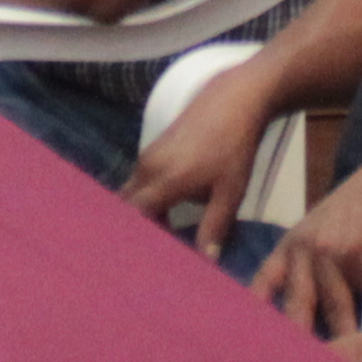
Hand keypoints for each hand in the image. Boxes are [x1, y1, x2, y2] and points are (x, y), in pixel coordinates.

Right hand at [118, 75, 275, 251]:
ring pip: (133, 194)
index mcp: (165, 181)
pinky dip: (146, 200)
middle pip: (127, 207)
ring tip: (157, 239)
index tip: (140, 259)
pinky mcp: (153, 149)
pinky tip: (164, 215)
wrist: (233, 100)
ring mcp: (147, 156)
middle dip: (131, 230)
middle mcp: (147, 168)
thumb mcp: (230, 192)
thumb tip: (206, 261)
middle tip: (143, 255)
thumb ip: (214, 227)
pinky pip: (140, 181)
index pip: (135, 217)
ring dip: (141, 215)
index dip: (135, 239)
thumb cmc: (234, 148)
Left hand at [247, 159, 361, 342]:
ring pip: (335, 310)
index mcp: (289, 248)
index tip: (244, 345)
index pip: (263, 287)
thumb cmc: (355, 213)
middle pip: (297, 307)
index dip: (253, 317)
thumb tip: (301, 313)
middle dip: (294, 342)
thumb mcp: (318, 231)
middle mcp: (304, 250)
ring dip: (342, 341)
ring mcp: (333, 252)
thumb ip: (305, 264)